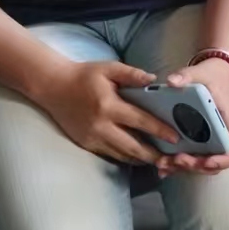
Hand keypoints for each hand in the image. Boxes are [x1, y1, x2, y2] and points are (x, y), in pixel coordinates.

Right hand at [32, 58, 177, 165]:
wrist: (53, 87)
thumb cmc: (84, 75)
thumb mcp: (109, 68)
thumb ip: (132, 74)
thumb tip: (155, 80)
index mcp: (108, 105)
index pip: (140, 121)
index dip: (159, 130)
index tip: (175, 138)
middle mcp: (101, 126)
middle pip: (133, 146)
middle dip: (154, 154)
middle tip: (171, 159)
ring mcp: (92, 138)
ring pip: (122, 155)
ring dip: (141, 159)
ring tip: (159, 161)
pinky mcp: (86, 144)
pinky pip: (110, 155)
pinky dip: (125, 157)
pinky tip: (138, 157)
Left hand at [155, 57, 228, 175]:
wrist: (212, 75)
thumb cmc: (211, 76)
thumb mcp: (200, 72)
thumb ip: (187, 75)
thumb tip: (171, 81)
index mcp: (228, 123)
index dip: (224, 160)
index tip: (207, 160)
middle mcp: (221, 136)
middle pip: (215, 164)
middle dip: (195, 166)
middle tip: (177, 160)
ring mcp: (209, 141)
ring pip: (201, 165)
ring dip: (183, 169)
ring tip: (164, 164)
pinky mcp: (197, 141)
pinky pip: (191, 159)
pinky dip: (177, 166)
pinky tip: (162, 167)